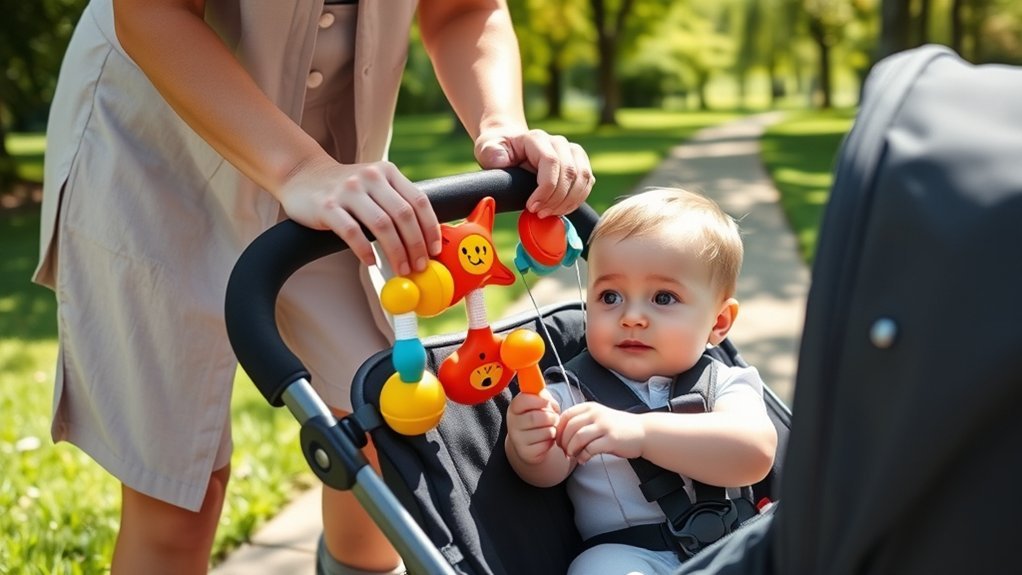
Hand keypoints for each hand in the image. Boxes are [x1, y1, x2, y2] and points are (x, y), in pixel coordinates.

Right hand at [277, 157, 442, 275]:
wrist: (302, 175)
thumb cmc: (345, 188)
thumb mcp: (374, 184)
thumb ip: (396, 202)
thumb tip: (424, 240)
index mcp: (387, 172)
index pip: (419, 201)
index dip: (431, 228)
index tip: (435, 250)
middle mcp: (370, 177)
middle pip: (403, 215)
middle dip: (416, 245)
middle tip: (419, 266)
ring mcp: (348, 191)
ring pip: (382, 225)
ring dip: (396, 252)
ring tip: (401, 269)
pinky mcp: (327, 206)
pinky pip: (353, 233)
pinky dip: (366, 251)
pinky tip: (372, 262)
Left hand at [474, 129, 593, 217]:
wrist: (511, 145)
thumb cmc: (499, 150)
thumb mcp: (488, 149)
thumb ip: (492, 153)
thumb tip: (502, 160)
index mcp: (537, 138)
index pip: (551, 162)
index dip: (545, 189)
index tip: (531, 207)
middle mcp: (558, 142)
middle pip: (570, 173)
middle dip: (556, 200)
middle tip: (539, 214)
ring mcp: (572, 152)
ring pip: (583, 178)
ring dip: (568, 202)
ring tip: (548, 213)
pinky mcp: (579, 164)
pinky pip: (587, 184)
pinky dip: (576, 201)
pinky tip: (560, 210)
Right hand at [506, 390, 560, 464]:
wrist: (531, 441)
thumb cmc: (538, 416)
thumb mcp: (539, 402)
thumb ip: (543, 396)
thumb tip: (547, 400)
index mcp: (514, 408)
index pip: (523, 400)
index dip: (539, 400)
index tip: (547, 402)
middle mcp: (512, 424)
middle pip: (536, 417)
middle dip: (551, 416)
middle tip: (554, 417)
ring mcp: (518, 440)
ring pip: (545, 432)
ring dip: (553, 429)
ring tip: (550, 427)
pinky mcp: (526, 453)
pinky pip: (546, 445)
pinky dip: (551, 441)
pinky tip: (547, 439)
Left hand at [557, 402, 643, 464]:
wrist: (643, 432)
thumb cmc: (617, 427)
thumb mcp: (598, 417)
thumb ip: (581, 421)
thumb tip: (560, 433)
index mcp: (590, 407)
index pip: (565, 416)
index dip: (558, 430)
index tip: (559, 440)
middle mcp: (596, 414)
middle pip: (569, 428)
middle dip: (563, 442)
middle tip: (564, 451)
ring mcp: (604, 426)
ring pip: (578, 438)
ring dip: (571, 449)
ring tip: (572, 455)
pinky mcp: (611, 439)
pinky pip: (590, 449)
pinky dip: (583, 456)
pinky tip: (584, 460)